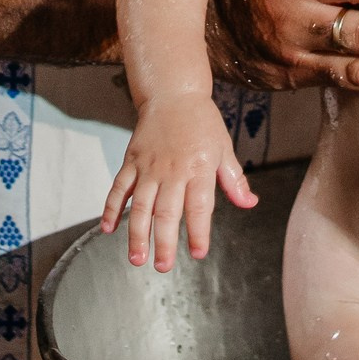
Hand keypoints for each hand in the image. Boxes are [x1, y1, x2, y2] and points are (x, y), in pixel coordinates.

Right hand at [100, 98, 254, 270]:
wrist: (173, 92)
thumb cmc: (202, 122)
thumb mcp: (224, 148)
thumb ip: (234, 180)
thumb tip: (250, 204)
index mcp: (199, 167)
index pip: (199, 206)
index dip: (199, 231)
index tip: (198, 253)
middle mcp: (172, 169)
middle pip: (166, 211)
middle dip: (164, 242)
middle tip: (162, 266)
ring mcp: (149, 166)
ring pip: (140, 205)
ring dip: (137, 233)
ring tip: (137, 258)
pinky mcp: (131, 161)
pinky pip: (119, 187)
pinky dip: (111, 208)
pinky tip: (108, 229)